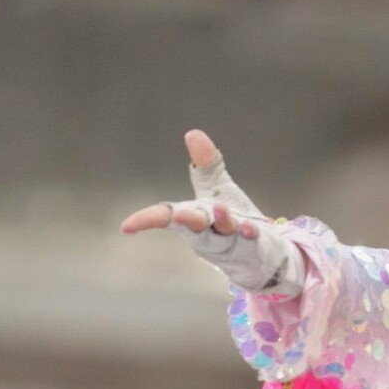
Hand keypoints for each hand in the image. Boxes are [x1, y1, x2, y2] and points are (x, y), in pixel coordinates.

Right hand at [120, 129, 304, 294]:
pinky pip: (249, 240)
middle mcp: (207, 233)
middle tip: (179, 216)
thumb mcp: (216, 191)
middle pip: (193, 226)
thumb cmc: (231, 223)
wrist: (262, 254)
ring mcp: (229, 242)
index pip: (165, 217)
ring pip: (222, 234)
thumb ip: (206, 166)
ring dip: (222, 222)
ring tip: (220, 209)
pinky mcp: (251, 247)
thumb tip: (193, 133)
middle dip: (186, 221)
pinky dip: (249, 233)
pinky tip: (250, 227)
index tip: (126, 227)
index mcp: (193, 217)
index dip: (145, 220)